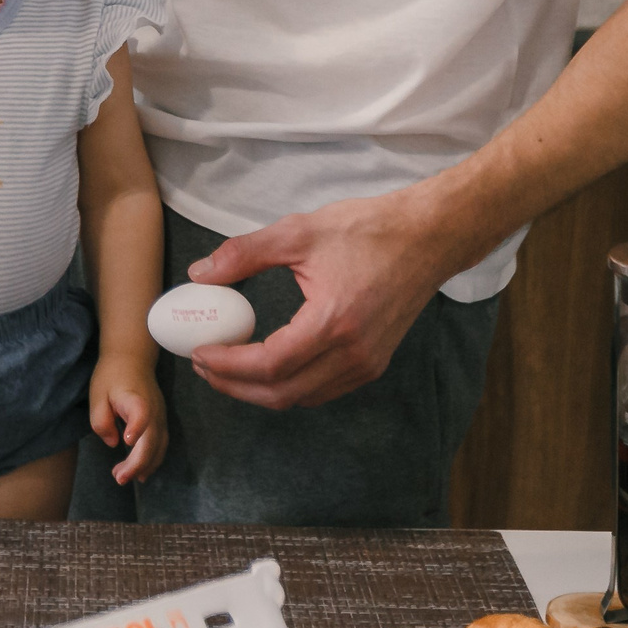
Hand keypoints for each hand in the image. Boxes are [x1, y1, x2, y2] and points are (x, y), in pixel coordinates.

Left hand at [89, 353, 165, 484]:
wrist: (132, 358)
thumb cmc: (112, 375)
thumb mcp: (97, 394)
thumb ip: (101, 420)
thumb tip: (114, 443)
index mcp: (136, 400)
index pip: (141, 414)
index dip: (136, 428)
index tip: (127, 441)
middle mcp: (154, 410)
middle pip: (151, 441)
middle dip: (136, 464)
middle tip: (118, 478)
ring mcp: (161, 417)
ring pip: (158, 447)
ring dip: (143, 466)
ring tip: (124, 477)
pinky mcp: (161, 421)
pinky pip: (160, 445)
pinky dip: (152, 460)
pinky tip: (140, 472)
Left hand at [185, 186, 457, 409]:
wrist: (428, 237)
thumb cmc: (367, 230)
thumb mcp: (298, 231)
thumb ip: (244, 254)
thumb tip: (200, 273)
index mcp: (333, 322)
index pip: (270, 364)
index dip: (229, 365)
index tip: (199, 353)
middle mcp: (353, 354)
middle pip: (282, 394)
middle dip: (236, 386)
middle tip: (204, 365)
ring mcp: (367, 364)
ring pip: (302, 397)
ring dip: (260, 390)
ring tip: (227, 365)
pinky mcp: (374, 363)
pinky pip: (322, 389)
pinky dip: (288, 385)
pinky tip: (267, 363)